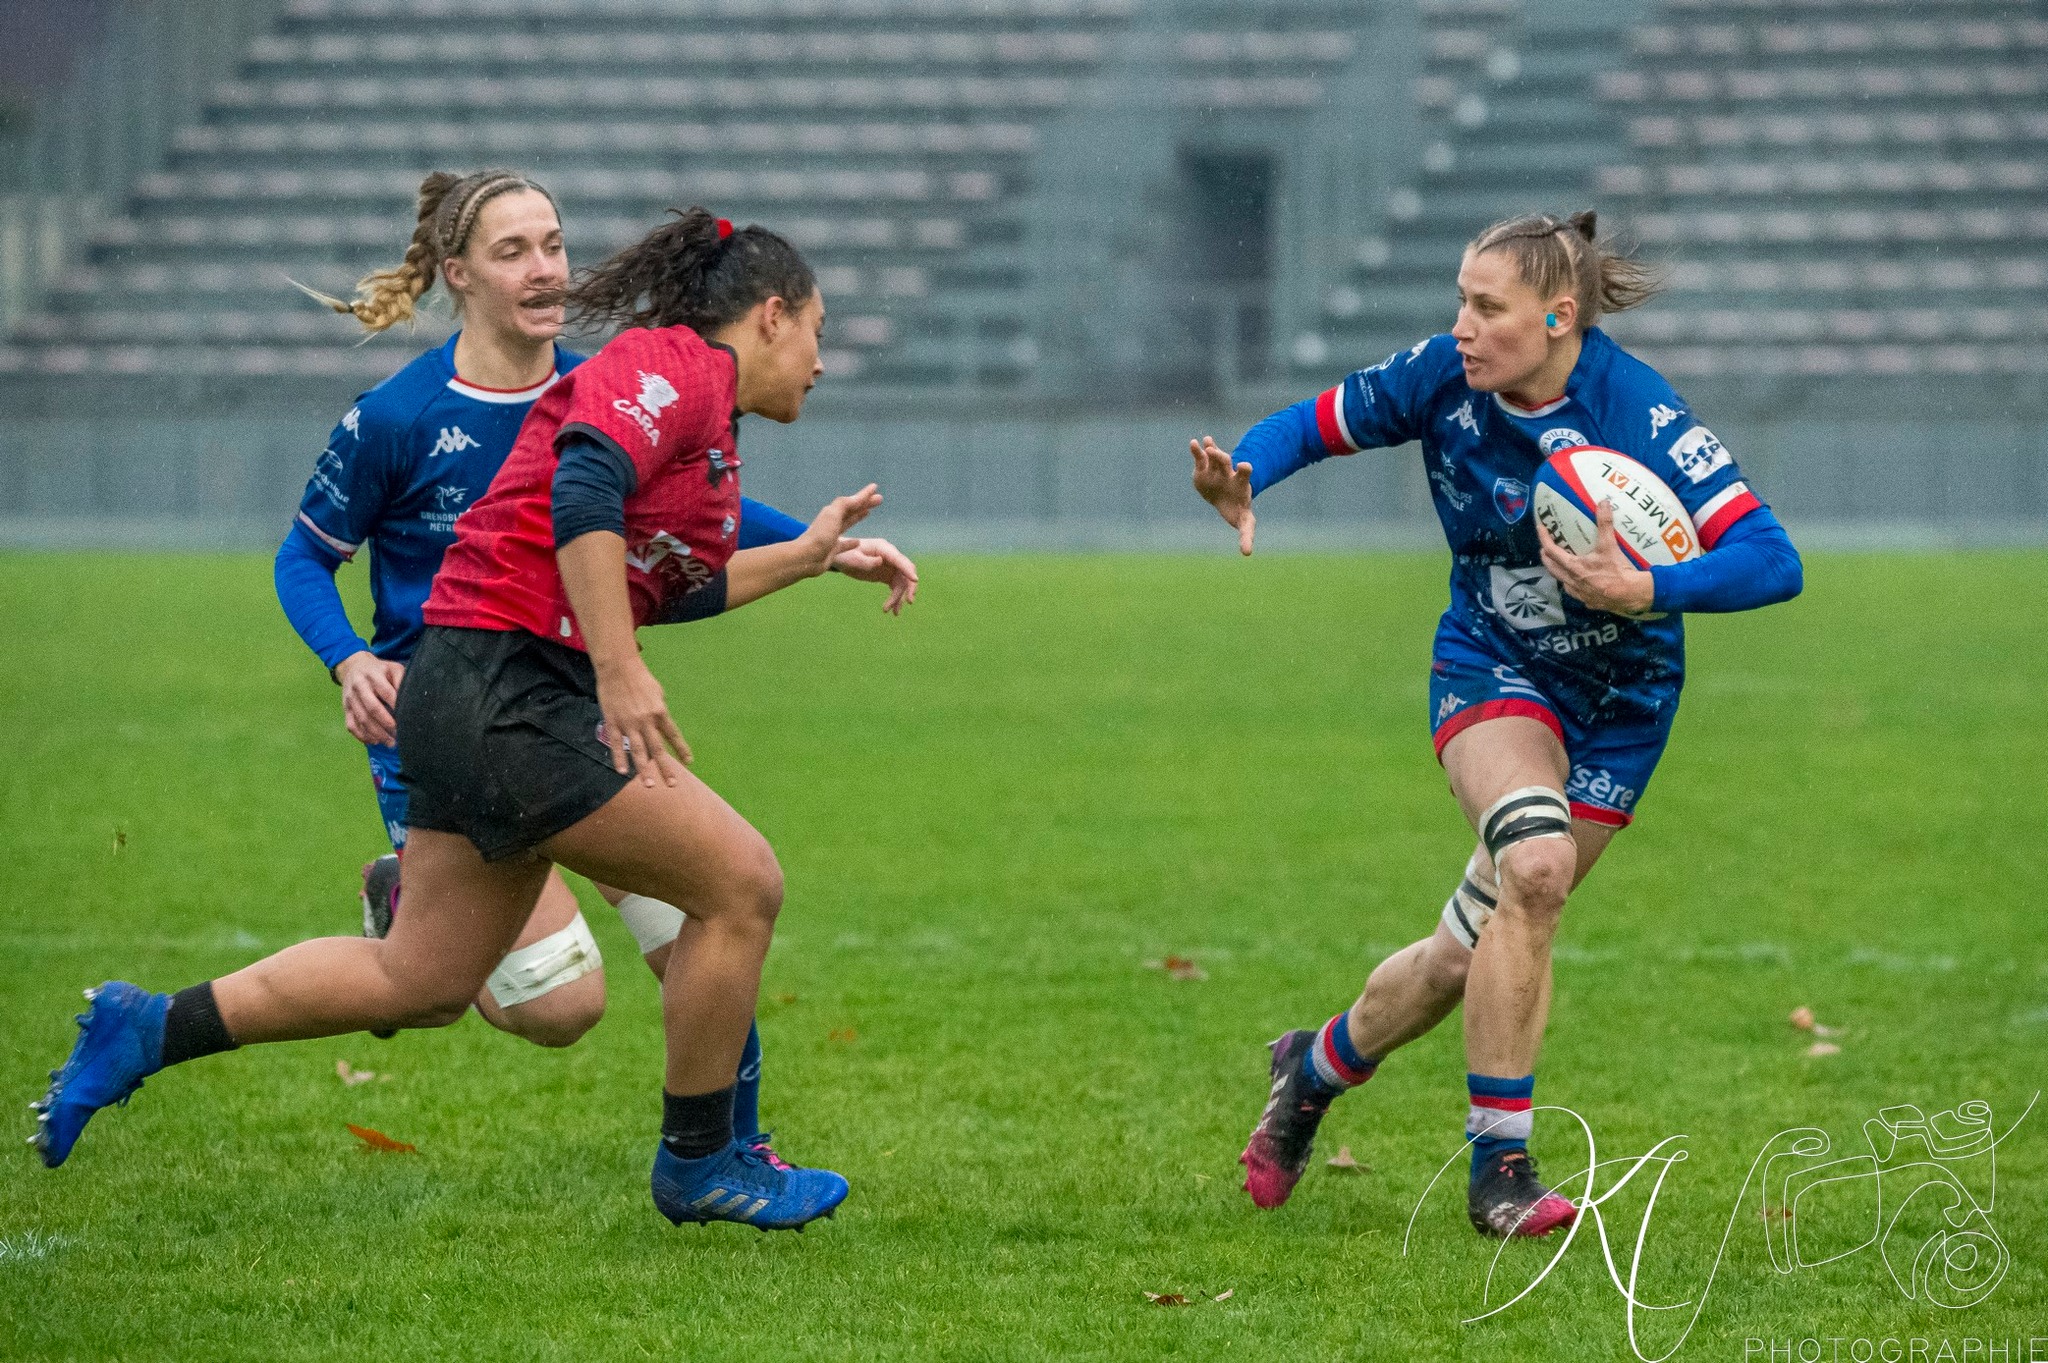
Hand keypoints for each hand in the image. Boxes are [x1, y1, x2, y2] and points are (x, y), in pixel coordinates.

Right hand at [334, 651, 404, 746]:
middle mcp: (359, 686)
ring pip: (361, 719)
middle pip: (372, 708)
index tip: (407, 718)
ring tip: (390, 743)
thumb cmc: (380, 670)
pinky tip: (374, 741)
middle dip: (386, 723)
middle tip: (399, 734)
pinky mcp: (345, 708)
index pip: (386, 692)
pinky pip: (351, 725)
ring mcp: (350, 698)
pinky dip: (362, 735)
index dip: (396, 706)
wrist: (354, 667)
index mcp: (373, 675)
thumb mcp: (393, 668)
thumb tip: (410, 700)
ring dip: (376, 733)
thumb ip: (402, 681)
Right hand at [592, 653, 691, 786]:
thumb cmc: (639, 677)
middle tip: (672, 785)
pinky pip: (616, 744)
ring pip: (637, 751)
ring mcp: (628, 723)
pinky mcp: (613, 722)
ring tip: (650, 785)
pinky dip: (619, 758)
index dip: (681, 749)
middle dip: (666, 768)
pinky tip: (622, 772)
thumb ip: (660, 708)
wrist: (618, 667)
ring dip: (644, 770)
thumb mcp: (658, 691)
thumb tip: (662, 722)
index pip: (673, 735)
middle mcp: (646, 721)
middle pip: (657, 749)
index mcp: (660, 712)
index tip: (689, 762)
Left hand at [794, 484, 882, 576]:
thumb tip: (856, 498)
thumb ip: (844, 504)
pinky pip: (845, 543)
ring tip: (868, 513)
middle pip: (852, 510)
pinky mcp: (833, 550)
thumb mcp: (832, 515)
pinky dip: (853, 542)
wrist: (807, 557)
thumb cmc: (821, 535)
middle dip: (864, 504)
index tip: (875, 487)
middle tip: (879, 499)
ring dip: (858, 517)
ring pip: (849, 523)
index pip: (852, 501)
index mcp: (833, 512)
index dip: (864, 494)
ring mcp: (832, 536)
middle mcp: (832, 522)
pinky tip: (859, 543)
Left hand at [831, 536, 918, 613]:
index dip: (908, 570)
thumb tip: (881, 562)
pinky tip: (892, 610)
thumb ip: (865, 561)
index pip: (899, 559)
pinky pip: (896, 587)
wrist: (839, 558)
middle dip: (909, 586)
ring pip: (902, 583)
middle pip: (906, 571)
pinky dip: (895, 598)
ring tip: (893, 612)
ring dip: (899, 598)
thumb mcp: (851, 558)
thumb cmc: (844, 554)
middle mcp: (890, 557)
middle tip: (909, 601)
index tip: (915, 580)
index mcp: (883, 548)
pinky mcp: (887, 575)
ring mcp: (890, 566)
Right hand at [1190, 436, 1255, 554]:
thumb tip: (1247, 554)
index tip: (1245, 465)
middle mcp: (1229, 473)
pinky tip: (1194, 443)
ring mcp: (1216, 469)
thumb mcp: (1244, 523)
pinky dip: (1197, 451)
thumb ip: (1246, 535)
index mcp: (1241, 484)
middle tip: (1217, 453)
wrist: (1225, 496)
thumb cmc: (1237, 510)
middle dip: (1222, 457)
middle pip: (1227, 462)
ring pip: (1214, 457)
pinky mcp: (1203, 468)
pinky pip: (1200, 457)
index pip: (1245, 476)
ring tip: (1207, 444)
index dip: (1244, 469)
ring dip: (1211, 450)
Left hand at [1539, 499, 1655, 615]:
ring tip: (1560, 565)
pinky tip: (1580, 583)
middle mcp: (1573, 582)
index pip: (1552, 551)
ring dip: (1559, 572)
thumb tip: (1603, 503)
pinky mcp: (1589, 602)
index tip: (1540, 528)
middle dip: (1546, 557)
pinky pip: (1576, 593)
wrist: (1631, 594)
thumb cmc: (1618, 570)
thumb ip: (1605, 524)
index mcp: (1574, 567)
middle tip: (1544, 548)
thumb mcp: (1610, 545)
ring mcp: (1580, 594)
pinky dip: (1574, 585)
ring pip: (1563, 582)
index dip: (1544, 539)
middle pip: (1552, 568)